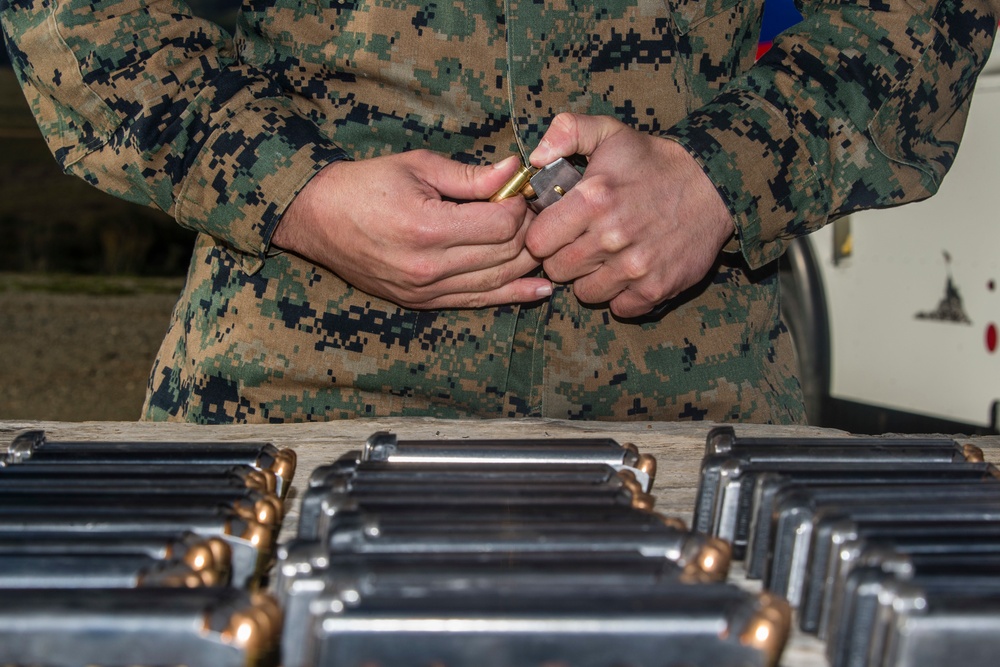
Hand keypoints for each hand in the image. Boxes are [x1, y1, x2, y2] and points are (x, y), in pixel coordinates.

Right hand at [273, 151, 551, 309]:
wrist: (315, 220)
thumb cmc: (362, 185)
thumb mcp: (416, 167)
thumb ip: (470, 176)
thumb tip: (515, 171)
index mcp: (428, 228)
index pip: (502, 224)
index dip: (521, 204)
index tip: (522, 189)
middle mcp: (430, 268)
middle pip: (506, 254)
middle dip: (530, 230)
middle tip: (538, 211)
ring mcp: (426, 291)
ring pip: (497, 281)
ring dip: (527, 262)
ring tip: (547, 242)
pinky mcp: (423, 303)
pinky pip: (477, 302)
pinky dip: (512, 295)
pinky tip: (540, 290)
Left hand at [526, 113, 734, 317]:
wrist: (712, 187)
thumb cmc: (653, 162)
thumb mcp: (610, 132)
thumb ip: (567, 131)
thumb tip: (534, 158)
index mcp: (593, 199)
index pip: (537, 241)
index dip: (543, 236)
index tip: (558, 229)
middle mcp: (611, 237)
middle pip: (557, 271)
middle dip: (565, 257)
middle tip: (584, 241)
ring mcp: (635, 267)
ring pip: (586, 294)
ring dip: (592, 278)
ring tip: (607, 256)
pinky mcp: (656, 289)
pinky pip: (619, 309)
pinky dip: (621, 296)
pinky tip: (629, 273)